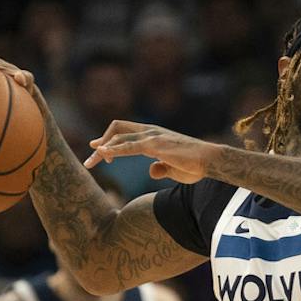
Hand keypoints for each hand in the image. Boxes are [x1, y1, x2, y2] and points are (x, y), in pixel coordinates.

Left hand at [85, 121, 212, 183]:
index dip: (109, 139)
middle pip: (117, 130)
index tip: (96, 148)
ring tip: (91, 162)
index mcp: (153, 135)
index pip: (125, 131)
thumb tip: (151, 170)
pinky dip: (114, 149)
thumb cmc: (195, 165)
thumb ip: (161, 168)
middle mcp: (150, 131)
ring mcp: (152, 136)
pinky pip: (129, 146)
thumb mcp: (173, 169)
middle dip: (101, 142)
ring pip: (119, 137)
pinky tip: (102, 155)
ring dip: (102, 150)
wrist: (210, 160)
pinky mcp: (155, 145)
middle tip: (91, 158)